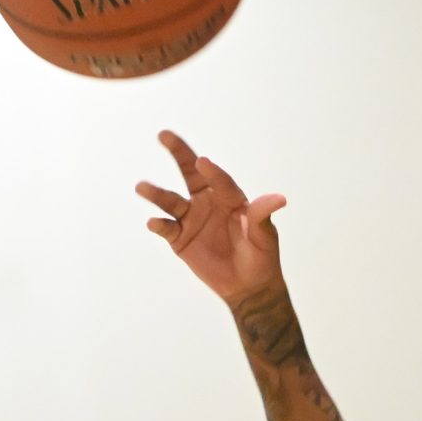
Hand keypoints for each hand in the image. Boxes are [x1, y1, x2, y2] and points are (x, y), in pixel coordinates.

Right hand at [136, 131, 287, 302]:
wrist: (248, 286)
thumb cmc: (261, 256)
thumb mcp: (265, 236)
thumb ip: (263, 215)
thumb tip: (280, 199)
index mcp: (230, 197)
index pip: (220, 180)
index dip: (212, 172)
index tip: (202, 161)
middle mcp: (207, 201)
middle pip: (190, 173)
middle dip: (178, 153)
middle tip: (163, 134)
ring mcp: (191, 219)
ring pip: (171, 201)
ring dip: (156, 193)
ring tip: (141, 186)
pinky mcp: (179, 238)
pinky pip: (166, 228)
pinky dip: (159, 225)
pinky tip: (154, 223)